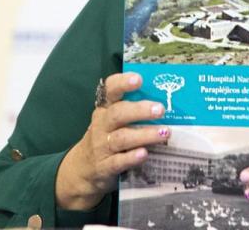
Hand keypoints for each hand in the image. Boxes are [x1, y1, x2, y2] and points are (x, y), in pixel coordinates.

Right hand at [55, 72, 170, 209]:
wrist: (82, 170)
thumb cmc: (106, 139)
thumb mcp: (112, 122)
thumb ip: (132, 111)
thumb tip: (166, 101)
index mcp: (105, 109)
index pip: (109, 90)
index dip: (122, 83)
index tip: (138, 79)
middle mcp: (101, 125)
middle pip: (118, 114)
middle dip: (140, 110)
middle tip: (160, 109)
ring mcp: (101, 146)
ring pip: (122, 138)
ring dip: (144, 134)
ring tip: (164, 132)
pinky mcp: (104, 167)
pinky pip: (118, 161)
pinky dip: (131, 158)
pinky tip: (145, 154)